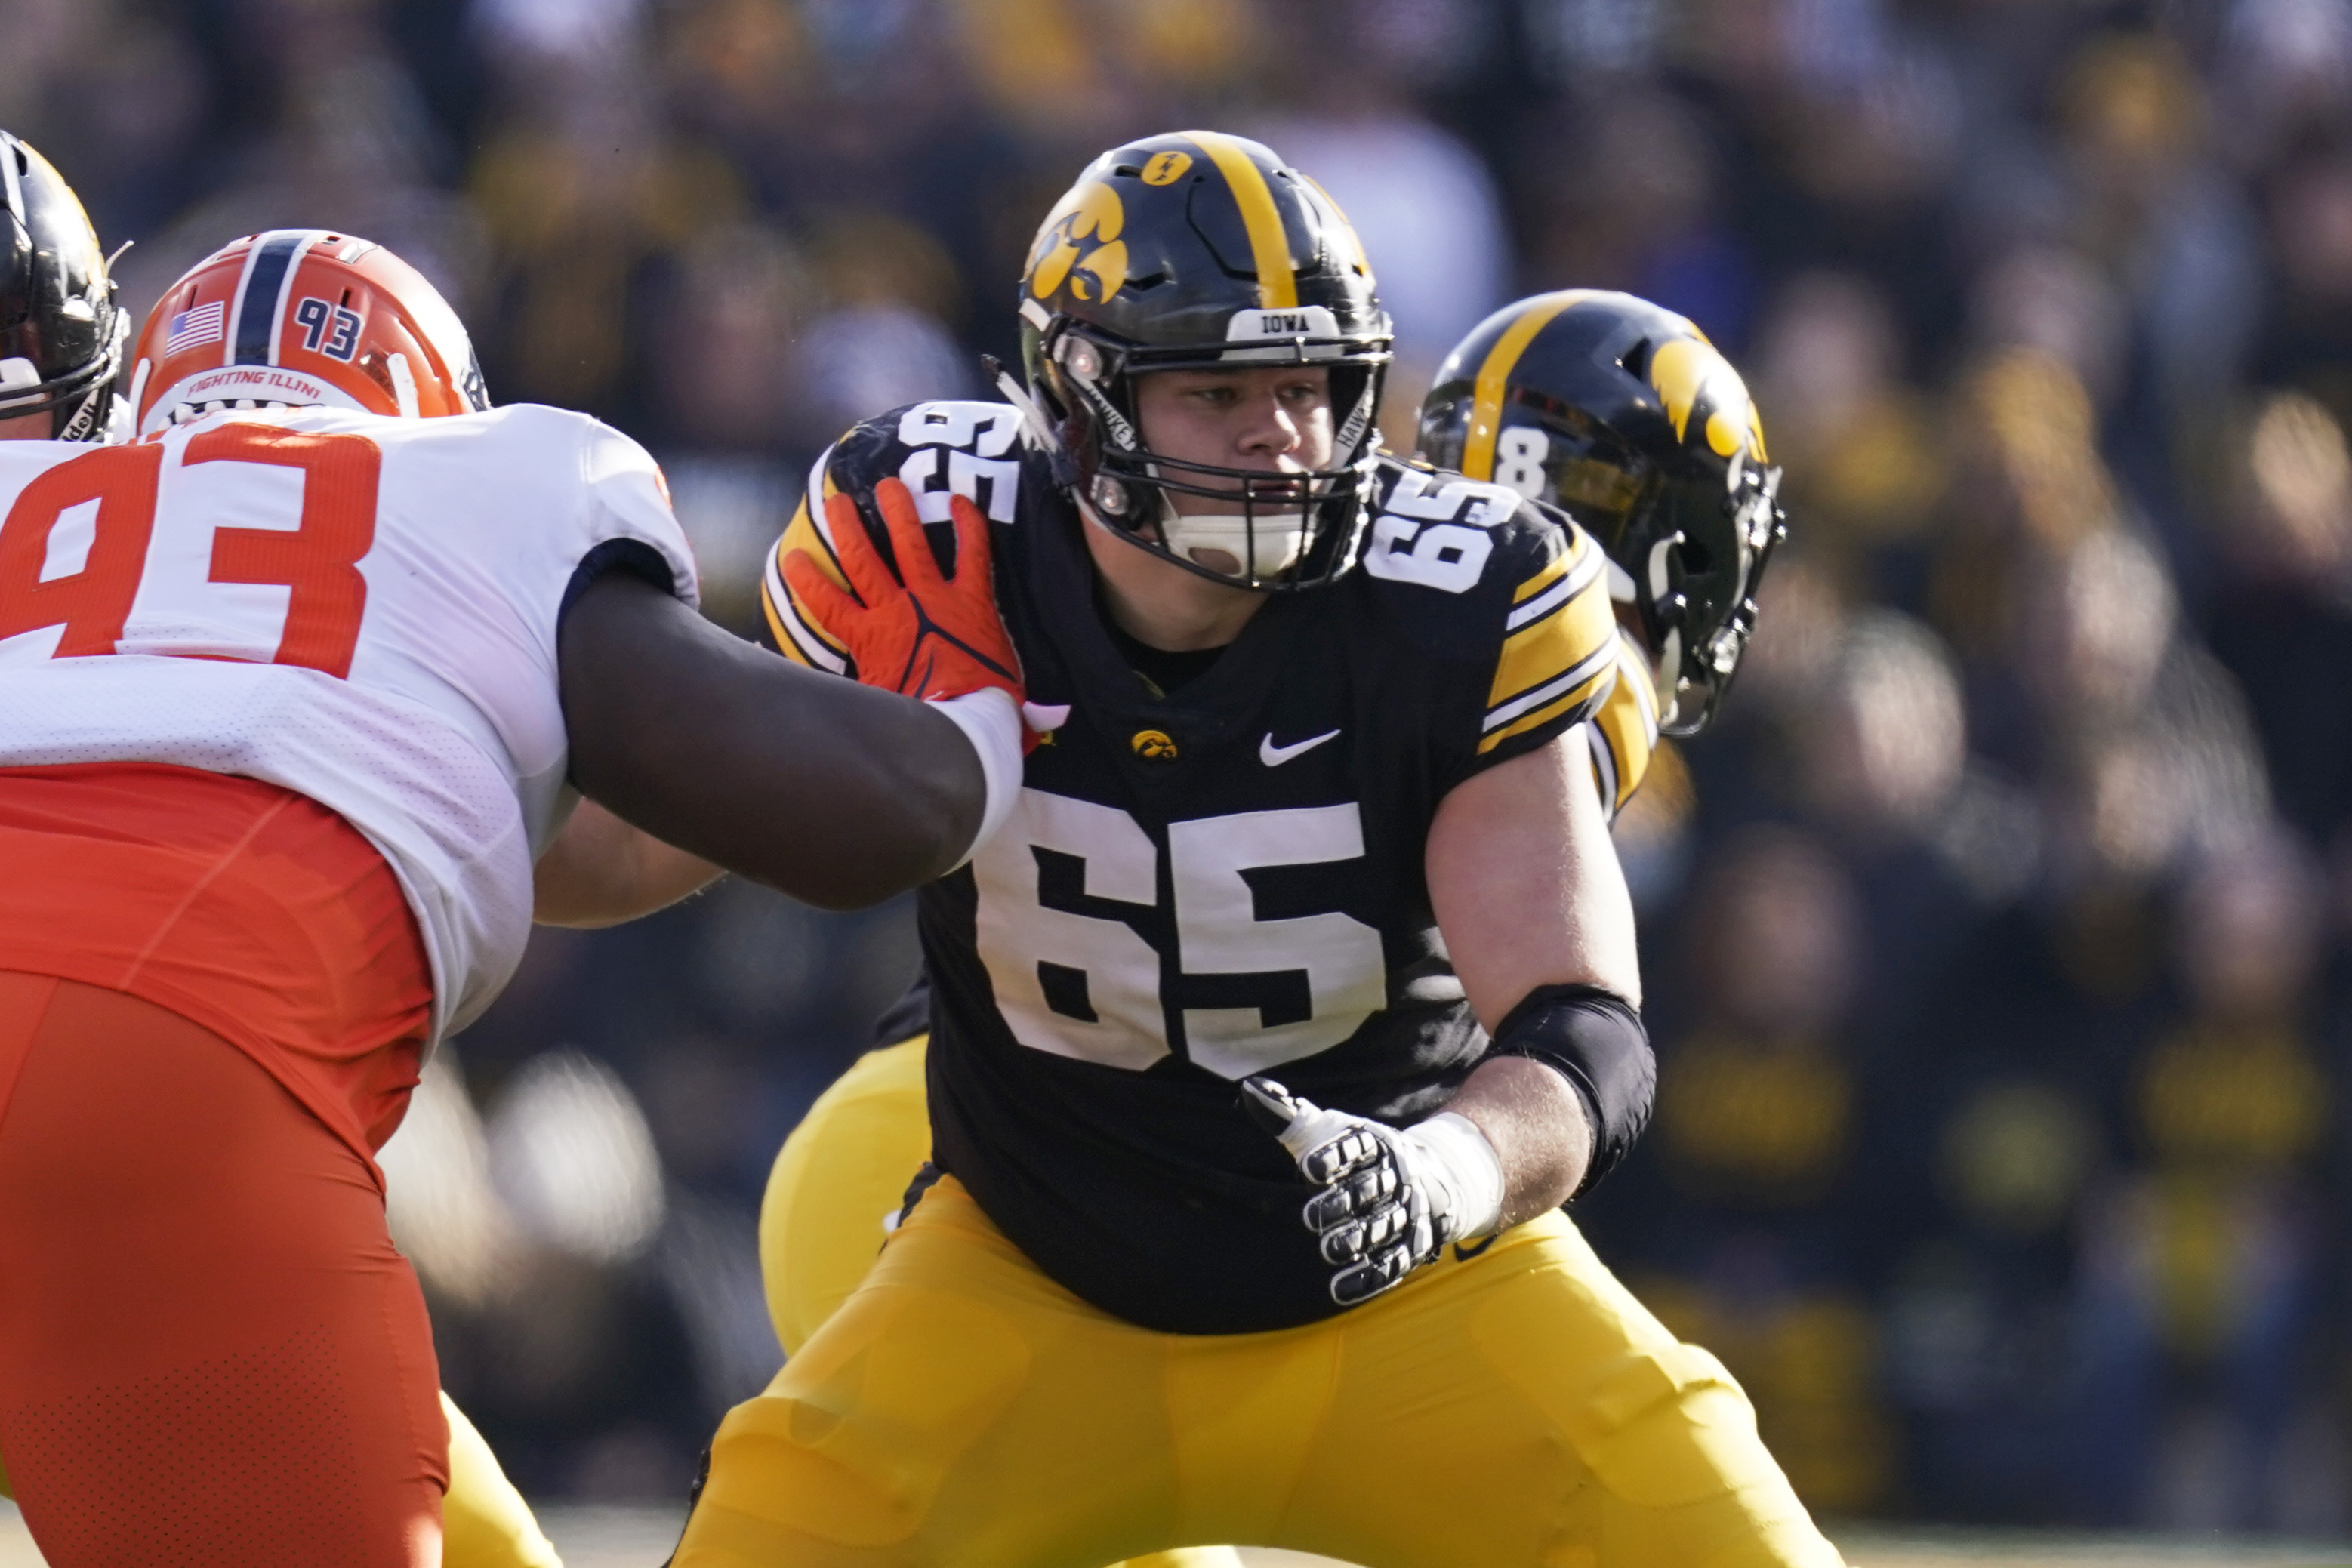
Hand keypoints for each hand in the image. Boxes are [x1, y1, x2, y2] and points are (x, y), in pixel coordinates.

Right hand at [783, 477, 1024, 711]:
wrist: (969, 724)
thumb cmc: (923, 721)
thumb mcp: (875, 707)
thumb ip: (853, 690)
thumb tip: (818, 697)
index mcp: (869, 638)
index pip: (826, 602)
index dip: (806, 579)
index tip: (792, 559)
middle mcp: (897, 610)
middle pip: (861, 559)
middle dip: (845, 527)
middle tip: (835, 502)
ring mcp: (934, 599)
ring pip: (909, 543)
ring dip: (897, 510)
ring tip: (888, 484)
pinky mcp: (972, 599)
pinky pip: (971, 553)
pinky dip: (968, 525)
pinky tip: (960, 501)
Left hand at [1241, 1077, 1503, 1306]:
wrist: (1433, 1178)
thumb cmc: (1361, 1153)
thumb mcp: (1328, 1131)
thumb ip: (1288, 1117)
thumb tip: (1251, 1092)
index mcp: (1375, 1143)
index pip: (1357, 1146)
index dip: (1334, 1155)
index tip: (1307, 1168)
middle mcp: (1397, 1176)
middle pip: (1372, 1189)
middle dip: (1344, 1203)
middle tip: (1311, 1218)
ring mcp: (1408, 1212)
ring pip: (1384, 1226)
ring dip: (1358, 1239)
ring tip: (1329, 1250)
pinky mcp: (1413, 1245)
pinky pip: (1393, 1263)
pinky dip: (1369, 1277)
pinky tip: (1341, 1288)